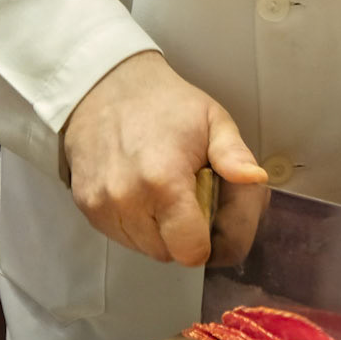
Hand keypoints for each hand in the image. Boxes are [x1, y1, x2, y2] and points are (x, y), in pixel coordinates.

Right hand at [63, 50, 266, 265]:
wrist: (105, 85)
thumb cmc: (166, 104)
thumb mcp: (212, 120)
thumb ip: (234, 155)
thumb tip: (255, 179)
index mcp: (164, 182)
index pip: (191, 252)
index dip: (208, 243)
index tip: (210, 221)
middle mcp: (127, 200)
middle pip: (168, 254)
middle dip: (184, 236)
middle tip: (189, 202)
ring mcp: (102, 205)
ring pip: (142, 248)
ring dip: (158, 233)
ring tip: (164, 195)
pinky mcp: (85, 206)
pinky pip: (119, 235)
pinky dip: (134, 225)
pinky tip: (141, 193)